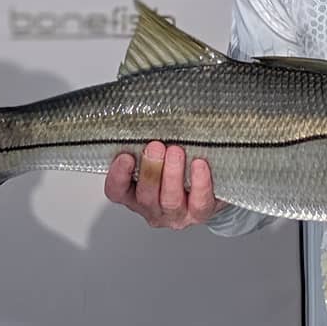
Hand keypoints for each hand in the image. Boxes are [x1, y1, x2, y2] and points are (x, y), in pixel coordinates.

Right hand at [104, 141, 224, 228]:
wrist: (210, 184)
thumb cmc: (177, 164)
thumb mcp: (158, 152)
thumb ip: (147, 140)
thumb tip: (145, 112)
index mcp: (134, 193)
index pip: (117, 190)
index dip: (118, 176)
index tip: (125, 156)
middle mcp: (152, 207)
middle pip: (145, 196)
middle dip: (150, 171)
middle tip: (155, 147)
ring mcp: (176, 213)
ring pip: (170, 200)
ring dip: (172, 175)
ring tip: (176, 151)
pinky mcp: (200, 212)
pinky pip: (199, 202)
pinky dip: (200, 183)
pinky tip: (200, 164)